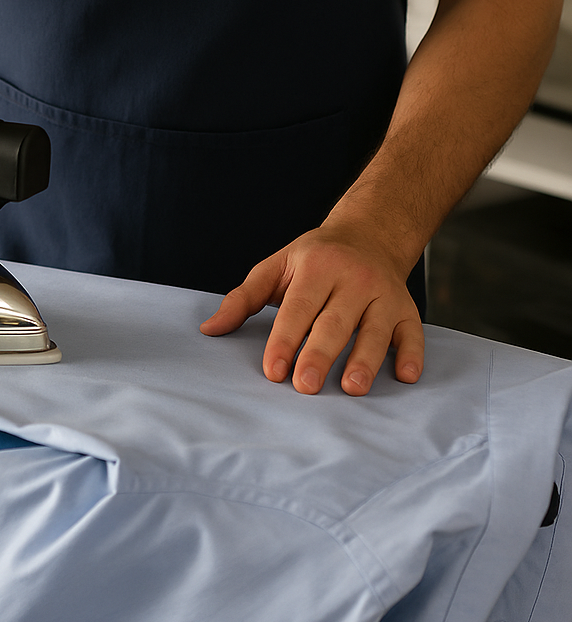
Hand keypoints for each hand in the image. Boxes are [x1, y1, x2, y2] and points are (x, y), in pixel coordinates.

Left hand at [199, 224, 423, 395]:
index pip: (298, 307)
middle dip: (319, 354)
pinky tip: (405, 376)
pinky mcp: (407, 309)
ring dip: (365, 360)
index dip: (285, 339)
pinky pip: (412, 332)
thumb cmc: (313, 258)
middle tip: (305, 387)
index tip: (273, 370)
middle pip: (334, 322)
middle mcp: (353, 278)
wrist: (369, 233)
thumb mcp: (275, 267)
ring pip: (375, 330)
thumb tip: (209, 329)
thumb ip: (243, 298)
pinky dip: (411, 354)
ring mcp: (384, 294)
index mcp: (317, 267)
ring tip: (351, 388)